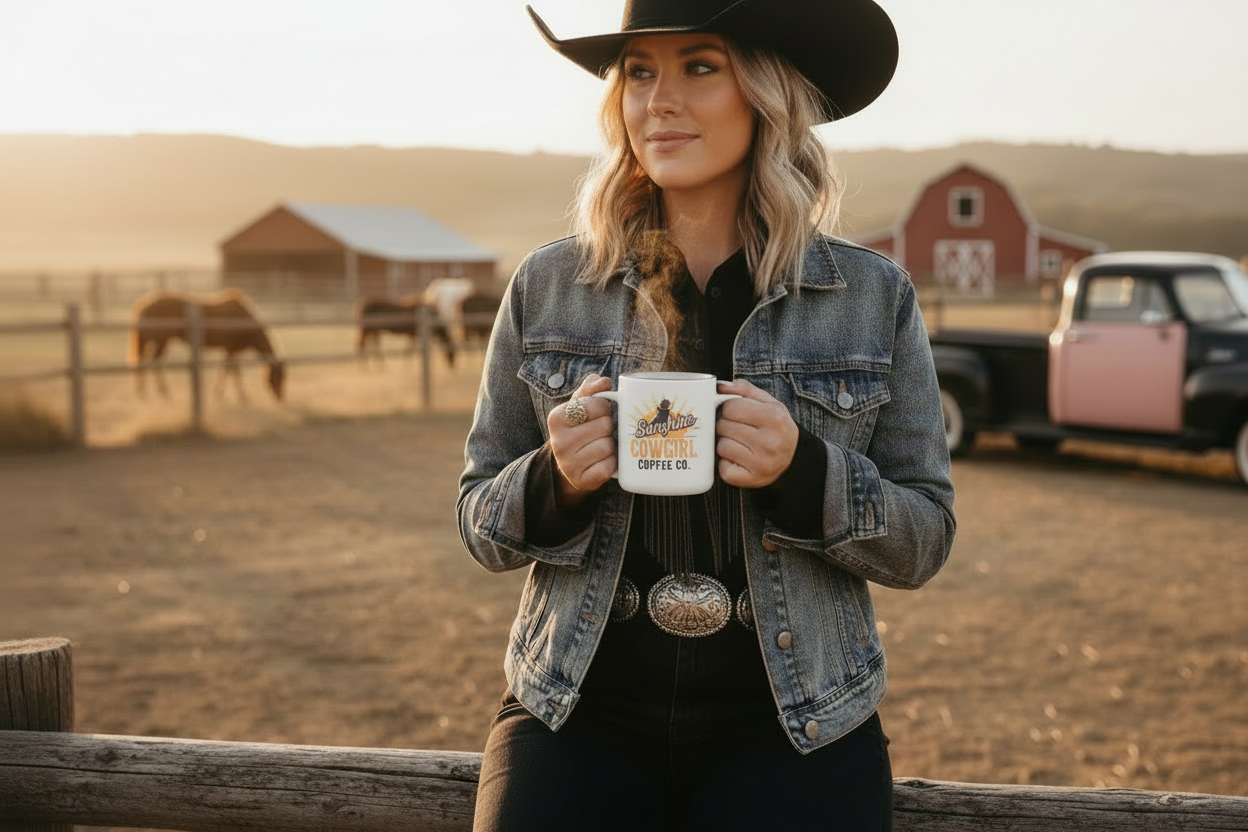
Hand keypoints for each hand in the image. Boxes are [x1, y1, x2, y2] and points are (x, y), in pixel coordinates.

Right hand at [547, 374, 616, 506]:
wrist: (568, 465)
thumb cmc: (578, 429)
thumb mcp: (579, 407)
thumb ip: (591, 390)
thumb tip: (604, 381)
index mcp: (557, 418)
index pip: (596, 405)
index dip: (605, 408)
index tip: (600, 413)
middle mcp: (558, 441)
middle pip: (605, 426)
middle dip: (609, 427)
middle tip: (602, 431)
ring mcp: (568, 463)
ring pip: (608, 446)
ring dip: (611, 446)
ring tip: (602, 446)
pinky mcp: (581, 480)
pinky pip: (609, 467)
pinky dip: (612, 464)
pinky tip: (603, 461)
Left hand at [715, 379, 798, 488]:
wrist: (792, 461)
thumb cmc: (776, 428)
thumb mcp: (769, 404)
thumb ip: (744, 390)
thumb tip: (719, 386)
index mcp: (773, 418)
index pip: (730, 407)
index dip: (730, 409)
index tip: (738, 414)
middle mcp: (768, 442)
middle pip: (723, 426)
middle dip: (726, 426)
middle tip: (740, 430)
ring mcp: (759, 463)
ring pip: (721, 446)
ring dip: (726, 444)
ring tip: (741, 445)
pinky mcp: (749, 480)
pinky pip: (723, 468)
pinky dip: (727, 463)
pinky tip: (740, 460)